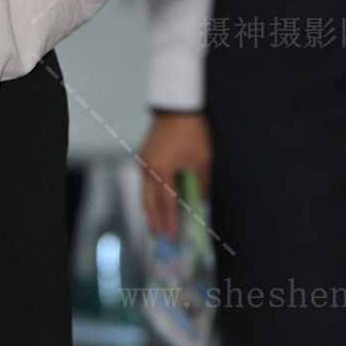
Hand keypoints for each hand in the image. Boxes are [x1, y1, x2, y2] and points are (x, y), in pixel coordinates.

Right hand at [138, 111, 212, 241]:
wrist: (176, 107)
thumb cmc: (192, 133)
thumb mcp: (202, 160)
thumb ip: (201, 184)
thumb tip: (201, 203)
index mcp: (163, 172)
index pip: (166, 204)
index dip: (169, 222)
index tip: (172, 237)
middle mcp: (148, 170)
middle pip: (148, 203)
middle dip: (154, 221)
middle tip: (159, 237)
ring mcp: (143, 163)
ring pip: (144, 193)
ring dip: (150, 210)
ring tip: (154, 224)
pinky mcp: (143, 157)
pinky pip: (144, 182)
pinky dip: (149, 195)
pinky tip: (154, 202)